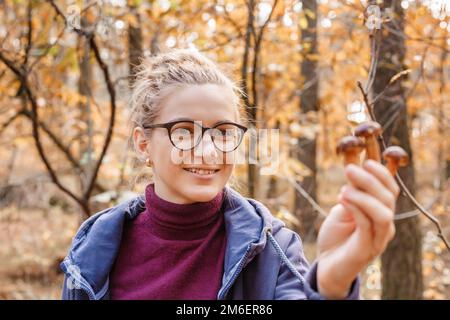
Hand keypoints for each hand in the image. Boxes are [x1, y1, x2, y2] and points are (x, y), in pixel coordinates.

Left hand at [316, 160, 399, 298]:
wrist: (326, 265)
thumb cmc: (336, 237)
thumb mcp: (342, 210)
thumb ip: (351, 195)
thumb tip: (355, 173)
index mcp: (381, 214)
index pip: (390, 190)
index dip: (382, 174)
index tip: (365, 161)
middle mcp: (384, 226)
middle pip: (388, 198)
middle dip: (370, 180)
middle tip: (349, 169)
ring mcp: (377, 239)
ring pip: (383, 212)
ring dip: (364, 195)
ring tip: (344, 188)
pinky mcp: (366, 250)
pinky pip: (367, 225)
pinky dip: (356, 208)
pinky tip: (341, 199)